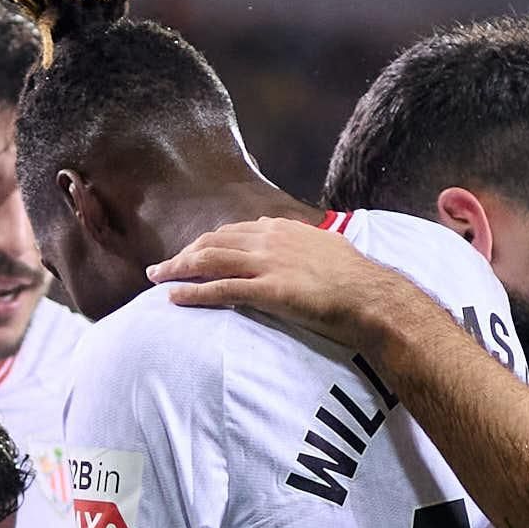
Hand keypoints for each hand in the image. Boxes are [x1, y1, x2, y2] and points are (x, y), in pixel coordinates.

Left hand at [149, 216, 418, 355]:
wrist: (371, 297)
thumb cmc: (356, 281)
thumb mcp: (325, 249)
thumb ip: (298, 241)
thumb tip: (280, 233)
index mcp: (282, 229)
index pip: (233, 231)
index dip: (207, 242)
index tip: (191, 253)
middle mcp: (270, 240)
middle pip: (213, 242)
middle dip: (183, 253)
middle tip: (161, 266)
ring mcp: (268, 264)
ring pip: (210, 261)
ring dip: (178, 268)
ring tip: (156, 278)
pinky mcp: (268, 290)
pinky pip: (220, 289)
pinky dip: (193, 292)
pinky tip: (173, 297)